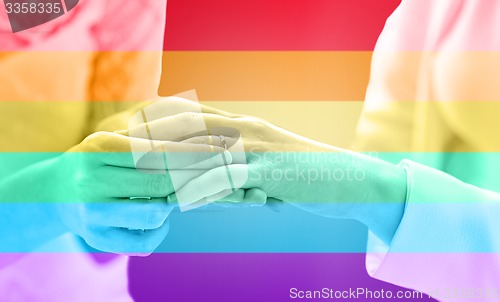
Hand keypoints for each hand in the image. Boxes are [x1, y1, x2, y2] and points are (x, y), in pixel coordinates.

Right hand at [51, 131, 228, 254]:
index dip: (195, 153)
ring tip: (175, 195)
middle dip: (194, 178)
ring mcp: (91, 213)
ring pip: (155, 213)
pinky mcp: (96, 238)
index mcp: (99, 148)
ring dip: (174, 205)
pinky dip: (160, 231)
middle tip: (217, 172)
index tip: (221, 152)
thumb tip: (201, 134)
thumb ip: (151, 138)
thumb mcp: (114, 142)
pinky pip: (144, 242)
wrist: (52, 194)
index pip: (159, 151)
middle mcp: (91, 180)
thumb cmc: (96, 163)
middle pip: (161, 181)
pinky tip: (159, 219)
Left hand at [126, 111, 406, 243]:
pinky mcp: (268, 169)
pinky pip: (227, 177)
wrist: (346, 179)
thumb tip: (205, 186)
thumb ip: (234, 169)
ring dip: (164, 161)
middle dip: (147, 134)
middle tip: (113, 142)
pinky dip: (199, 188)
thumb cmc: (302, 174)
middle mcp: (245, 129)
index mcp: (242, 125)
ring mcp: (256, 147)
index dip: (157, 120)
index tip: (128, 128)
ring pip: (201, 150)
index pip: (191, 115)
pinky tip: (178, 197)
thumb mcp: (264, 166)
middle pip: (187, 127)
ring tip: (131, 169)